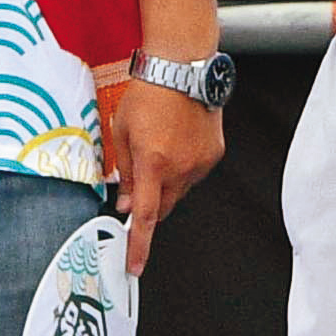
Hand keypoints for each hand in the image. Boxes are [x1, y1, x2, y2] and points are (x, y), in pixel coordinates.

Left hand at [98, 67, 223, 264]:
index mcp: (153, 163)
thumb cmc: (148, 94)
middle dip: (149, 205)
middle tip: (140, 181)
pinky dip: (183, 169)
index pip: (145, 216)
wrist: (182, 68)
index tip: (135, 266)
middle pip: (163, 208)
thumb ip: (125, 172)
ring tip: (160, 147)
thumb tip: (124, 203)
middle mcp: (180, 167)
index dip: (139, 245)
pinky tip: (177, 143)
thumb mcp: (122, 132)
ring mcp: (200, 162)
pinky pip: (194, 175)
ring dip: (166, 183)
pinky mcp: (214, 154)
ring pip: (179, 191)